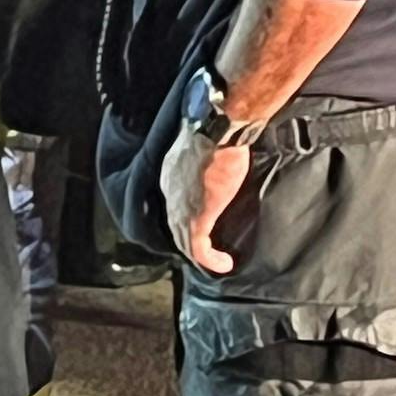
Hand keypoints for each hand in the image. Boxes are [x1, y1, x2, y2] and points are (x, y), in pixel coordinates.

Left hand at [161, 118, 259, 274]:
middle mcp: (170, 192)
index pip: (175, 202)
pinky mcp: (196, 218)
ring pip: (184, 240)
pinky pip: (198, 249)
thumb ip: (210, 158)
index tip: (206, 223)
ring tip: (218, 261)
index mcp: (172, 173)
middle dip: (191, 240)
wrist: (219, 130)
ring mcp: (181, 207)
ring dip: (201, 255)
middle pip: (176, 224)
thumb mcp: (209, 147)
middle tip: (210, 251)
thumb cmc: (220, 131)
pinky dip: (210, 260)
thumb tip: (222, 159)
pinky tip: (225, 264)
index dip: (187, 216)